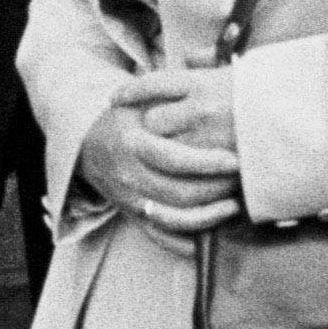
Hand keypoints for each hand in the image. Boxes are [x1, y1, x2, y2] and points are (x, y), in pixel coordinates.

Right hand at [76, 68, 243, 235]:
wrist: (85, 143)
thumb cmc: (125, 117)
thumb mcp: (140, 99)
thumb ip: (169, 95)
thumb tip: (211, 85)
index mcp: (131, 142)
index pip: (173, 159)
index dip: (208, 163)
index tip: (236, 160)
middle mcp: (129, 175)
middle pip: (180, 193)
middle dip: (218, 189)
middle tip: (242, 181)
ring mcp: (130, 199)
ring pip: (176, 219)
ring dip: (211, 217)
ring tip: (234, 205)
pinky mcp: (133, 216)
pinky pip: (162, 238)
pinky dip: (188, 243)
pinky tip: (213, 235)